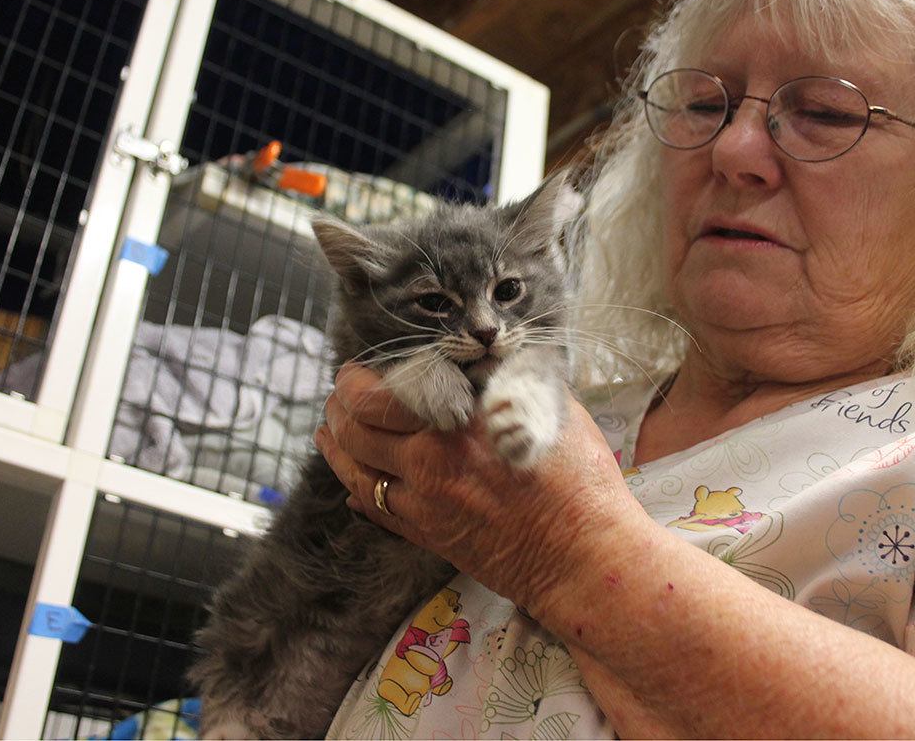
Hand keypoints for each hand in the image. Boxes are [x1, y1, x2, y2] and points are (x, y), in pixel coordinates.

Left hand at [316, 362, 639, 614]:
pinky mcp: (428, 536)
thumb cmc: (580, 480)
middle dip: (338, 405)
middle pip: (354, 428)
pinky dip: (357, 488)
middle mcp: (431, 461)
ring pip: (354, 470)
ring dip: (335, 444)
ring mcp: (424, 504)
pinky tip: (353, 478)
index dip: (358, 379)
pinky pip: (375, 510)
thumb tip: (484, 358)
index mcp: (459, 422)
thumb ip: (507, 381)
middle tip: (339, 392)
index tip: (357, 369)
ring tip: (330, 428)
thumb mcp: (549, 408)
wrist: (585, 556)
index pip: (380, 394)